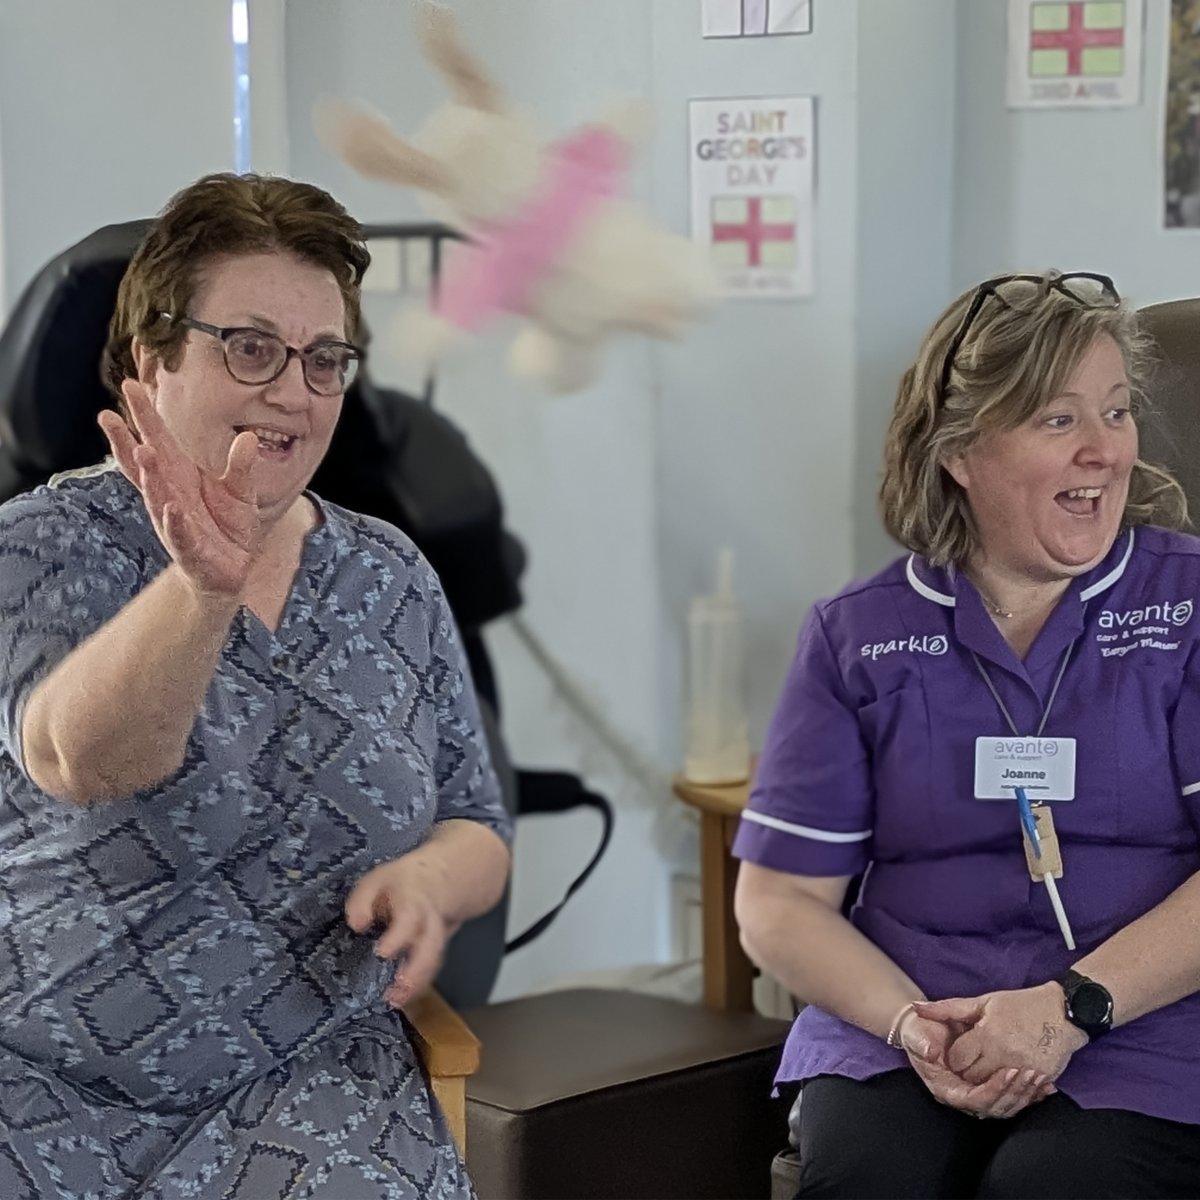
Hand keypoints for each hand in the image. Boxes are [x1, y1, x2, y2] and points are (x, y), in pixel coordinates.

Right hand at [98, 380, 260, 598]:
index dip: (144, 415)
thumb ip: (241, 465)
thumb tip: (249, 437)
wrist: (231, 570)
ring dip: (149, 476)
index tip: (131, 385)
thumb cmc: (227, 526)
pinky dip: (174, 521)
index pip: (158, 439)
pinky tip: (171, 507)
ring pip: (156, 496)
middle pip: (145, 464)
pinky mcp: (189, 548)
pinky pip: (179, 534)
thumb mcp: (240, 491)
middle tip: (109, 415)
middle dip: (127, 441)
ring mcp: (175, 521)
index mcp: (180, 475)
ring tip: (143, 452)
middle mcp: (170, 494)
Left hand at [344, 855, 454, 1007]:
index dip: (399, 937)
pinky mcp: (435, 951)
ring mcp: (437, 938)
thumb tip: (357, 925)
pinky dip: (417, 987)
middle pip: (431, 948)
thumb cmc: (400, 882)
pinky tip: (401, 998)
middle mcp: (430, 923)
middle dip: (416, 973)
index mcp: (414, 902)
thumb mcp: (376, 880)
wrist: (441, 879)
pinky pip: (430, 970)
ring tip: (395, 1001)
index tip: (382, 953)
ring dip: (417, 985)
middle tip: (395, 994)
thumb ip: (363, 900)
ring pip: (433, 963)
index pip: (410, 919)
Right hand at [898, 1010, 1055, 1119]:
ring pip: (1007, 1107)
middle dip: (1014, 1093)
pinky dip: (1031, 1096)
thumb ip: (921, 1042)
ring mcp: (977, 1095)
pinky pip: (1013, 1100)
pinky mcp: (990, 1091)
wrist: (925, 1030)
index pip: (972, 1099)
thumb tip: (930, 1053)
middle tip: (1030, 1073)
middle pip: (994, 1107)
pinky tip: (1046, 1086)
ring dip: (1026, 1095)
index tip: (1009, 1072)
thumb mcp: (916, 1032)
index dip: (992, 1090)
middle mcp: (963, 1097)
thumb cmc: (920, 1031)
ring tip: (1040, 1076)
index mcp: (945, 1088)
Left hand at [914, 985, 1086, 1086]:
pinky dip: (1011, 1089)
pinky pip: (1018, 1094)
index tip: (960, 1051)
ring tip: (989, 1070)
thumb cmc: (1021, 1004)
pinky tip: (1008, 1079)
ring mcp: (1024, 1070)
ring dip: (989, 1083)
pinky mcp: (1041, 1079)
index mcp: (987, 1035)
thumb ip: (948, 1008)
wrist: (1064, 1012)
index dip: (955, 1057)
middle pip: (973, 1078)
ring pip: (994, 1091)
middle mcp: (1003, 1055)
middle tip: (973, 1062)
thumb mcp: (983, 1001)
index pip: (958, 1060)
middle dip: (968, 1073)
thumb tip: (916, 1008)